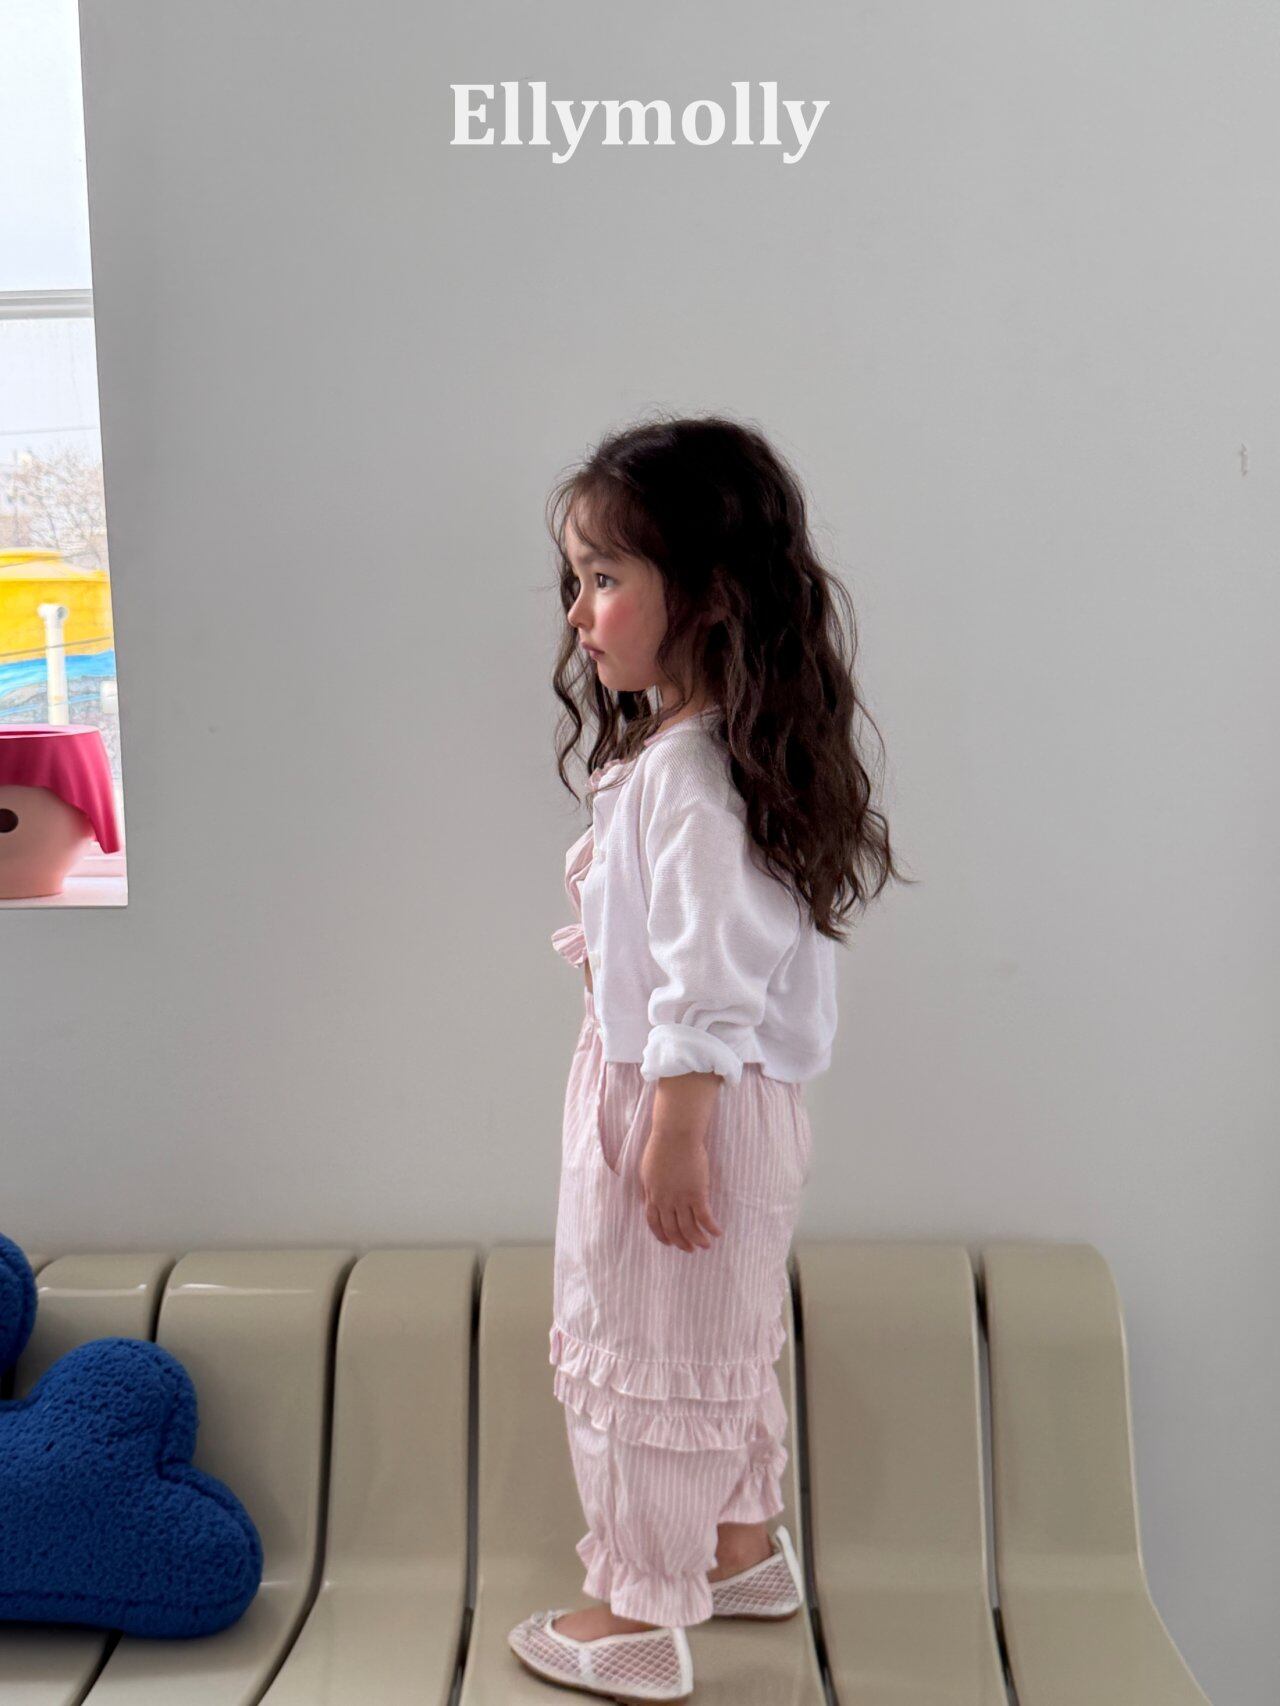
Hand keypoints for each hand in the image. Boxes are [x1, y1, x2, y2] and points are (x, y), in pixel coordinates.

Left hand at [638, 1128, 723, 1251]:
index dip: (662, 1236)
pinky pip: (705, 1217)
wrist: (675, 1135)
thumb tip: (647, 1199)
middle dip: (681, 1242)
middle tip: (690, 1249)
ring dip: (698, 1240)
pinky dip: (711, 1228)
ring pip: (689, 1228)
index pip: (654, 1223)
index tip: (669, 1243)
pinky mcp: (697, 1193)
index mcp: (652, 1195)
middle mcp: (666, 1201)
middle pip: (672, 1230)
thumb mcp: (646, 1170)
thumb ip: (648, 1188)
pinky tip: (718, 1232)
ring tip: (706, 1246)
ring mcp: (681, 1199)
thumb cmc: (660, 1147)